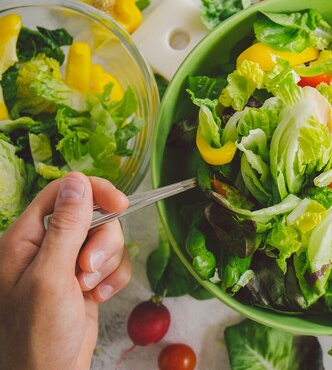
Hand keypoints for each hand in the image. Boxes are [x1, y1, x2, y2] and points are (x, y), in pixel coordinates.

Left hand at [0, 172, 131, 369]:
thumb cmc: (37, 335)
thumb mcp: (50, 277)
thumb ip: (66, 227)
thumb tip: (77, 181)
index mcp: (26, 238)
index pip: (63, 193)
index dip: (94, 192)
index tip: (120, 204)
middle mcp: (47, 246)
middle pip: (93, 216)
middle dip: (102, 242)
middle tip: (88, 270)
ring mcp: (68, 264)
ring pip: (107, 240)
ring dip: (108, 264)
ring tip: (89, 290)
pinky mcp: (87, 280)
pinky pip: (114, 263)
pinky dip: (114, 279)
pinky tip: (99, 298)